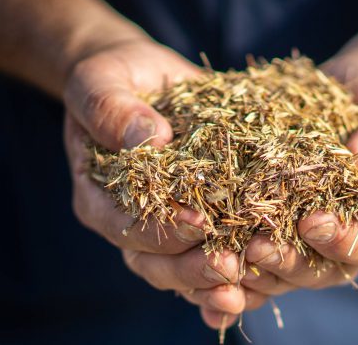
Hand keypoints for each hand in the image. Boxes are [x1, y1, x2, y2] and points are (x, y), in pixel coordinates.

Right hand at [63, 40, 265, 327]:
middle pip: (153, 260)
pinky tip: (259, 280)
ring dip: (213, 279)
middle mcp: (126, 219)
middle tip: (229, 267)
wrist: (141, 77)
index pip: (125, 224)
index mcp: (98, 195)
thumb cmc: (117, 77)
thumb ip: (111, 109)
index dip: (161, 229)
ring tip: (248, 278)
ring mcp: (161, 222)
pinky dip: (230, 271)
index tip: (199, 221)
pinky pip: (207, 252)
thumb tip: (149, 139)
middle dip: (191, 268)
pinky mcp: (194, 215)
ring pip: (180, 268)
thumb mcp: (102, 82)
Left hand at [241, 55, 357, 295]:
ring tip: (225, 252)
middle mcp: (346, 237)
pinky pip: (256, 243)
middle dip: (289, 262)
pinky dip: (233, 252)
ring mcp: (308, 235)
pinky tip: (207, 245)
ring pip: (284, 268)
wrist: (347, 90)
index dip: (344, 241)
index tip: (314, 221)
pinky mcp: (276, 220)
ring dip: (255, 266)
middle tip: (257, 247)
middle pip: (321, 270)